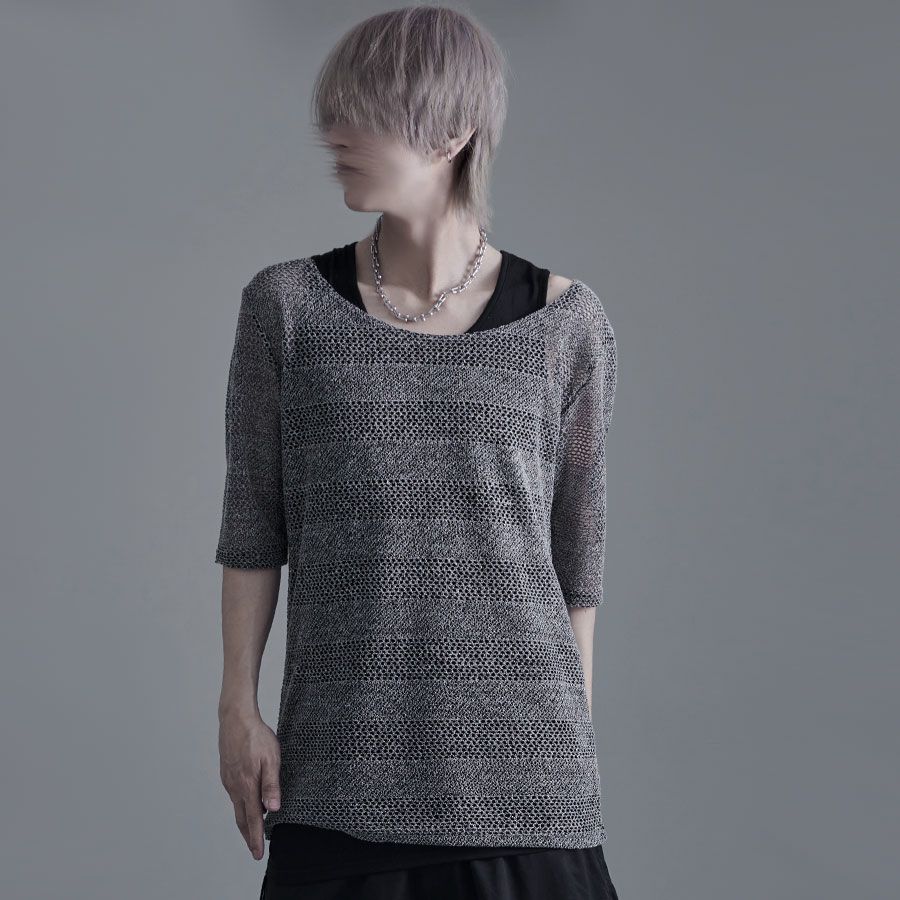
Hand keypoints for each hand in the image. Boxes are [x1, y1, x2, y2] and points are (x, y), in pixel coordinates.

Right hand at [219, 710, 280, 859]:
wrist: (235, 718)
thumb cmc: (256, 737)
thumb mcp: (271, 759)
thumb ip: (271, 785)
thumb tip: (273, 810)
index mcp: (246, 786)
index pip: (252, 820)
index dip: (255, 838)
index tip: (257, 855)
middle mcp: (234, 787)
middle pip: (241, 818)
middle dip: (249, 835)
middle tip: (254, 850)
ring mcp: (229, 780)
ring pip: (237, 806)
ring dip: (245, 820)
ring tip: (254, 829)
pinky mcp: (227, 773)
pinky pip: (235, 794)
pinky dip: (241, 804)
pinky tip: (248, 803)